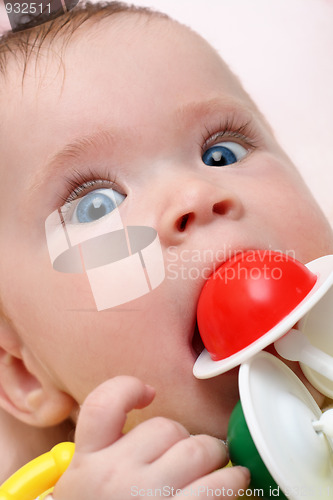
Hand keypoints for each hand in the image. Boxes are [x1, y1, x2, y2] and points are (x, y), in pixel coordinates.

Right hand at [53, 377, 249, 498]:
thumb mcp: (83, 486)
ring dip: (214, 453)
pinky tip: (235, 481)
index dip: (128, 388)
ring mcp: (147, 499)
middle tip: (189, 452)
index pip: (103, 404)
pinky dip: (232, 481)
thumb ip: (105, 452)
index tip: (148, 393)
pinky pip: (217, 488)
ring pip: (196, 449)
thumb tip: (151, 417)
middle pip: (165, 427)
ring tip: (219, 462)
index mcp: (87, 462)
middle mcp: (114, 476)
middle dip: (184, 437)